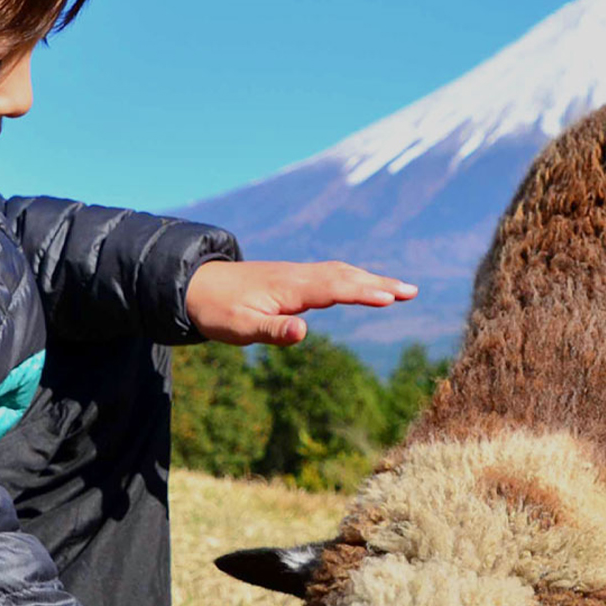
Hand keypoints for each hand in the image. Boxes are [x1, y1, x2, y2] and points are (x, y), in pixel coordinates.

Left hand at [186, 260, 417, 345]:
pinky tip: (363, 285)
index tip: (391, 297)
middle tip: (412, 292)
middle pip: (345, 276)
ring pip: (341, 272)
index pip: (334, 288)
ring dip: (371, 279)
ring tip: (400, 290)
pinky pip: (331, 274)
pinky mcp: (292, 279)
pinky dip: (354, 278)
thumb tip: (304, 332)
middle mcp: (297, 276)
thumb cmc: (217, 311)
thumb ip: (273, 331)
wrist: (194, 285)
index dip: (362, 292)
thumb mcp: (240, 329)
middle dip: (379, 283)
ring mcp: (296, 275)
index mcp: (289, 288)